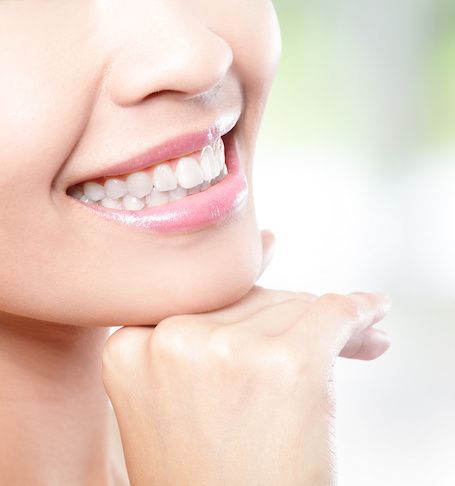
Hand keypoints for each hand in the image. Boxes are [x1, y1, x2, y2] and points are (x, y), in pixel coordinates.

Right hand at [102, 230, 390, 485]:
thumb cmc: (206, 471)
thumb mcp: (178, 394)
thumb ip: (209, 321)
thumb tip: (268, 242)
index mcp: (131, 346)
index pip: (204, 303)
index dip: (250, 309)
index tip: (279, 285)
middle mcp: (170, 340)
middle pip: (250, 300)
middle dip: (293, 318)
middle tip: (334, 340)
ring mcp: (225, 351)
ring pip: (290, 307)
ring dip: (323, 326)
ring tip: (353, 346)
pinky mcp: (285, 365)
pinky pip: (332, 315)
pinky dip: (359, 312)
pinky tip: (371, 313)